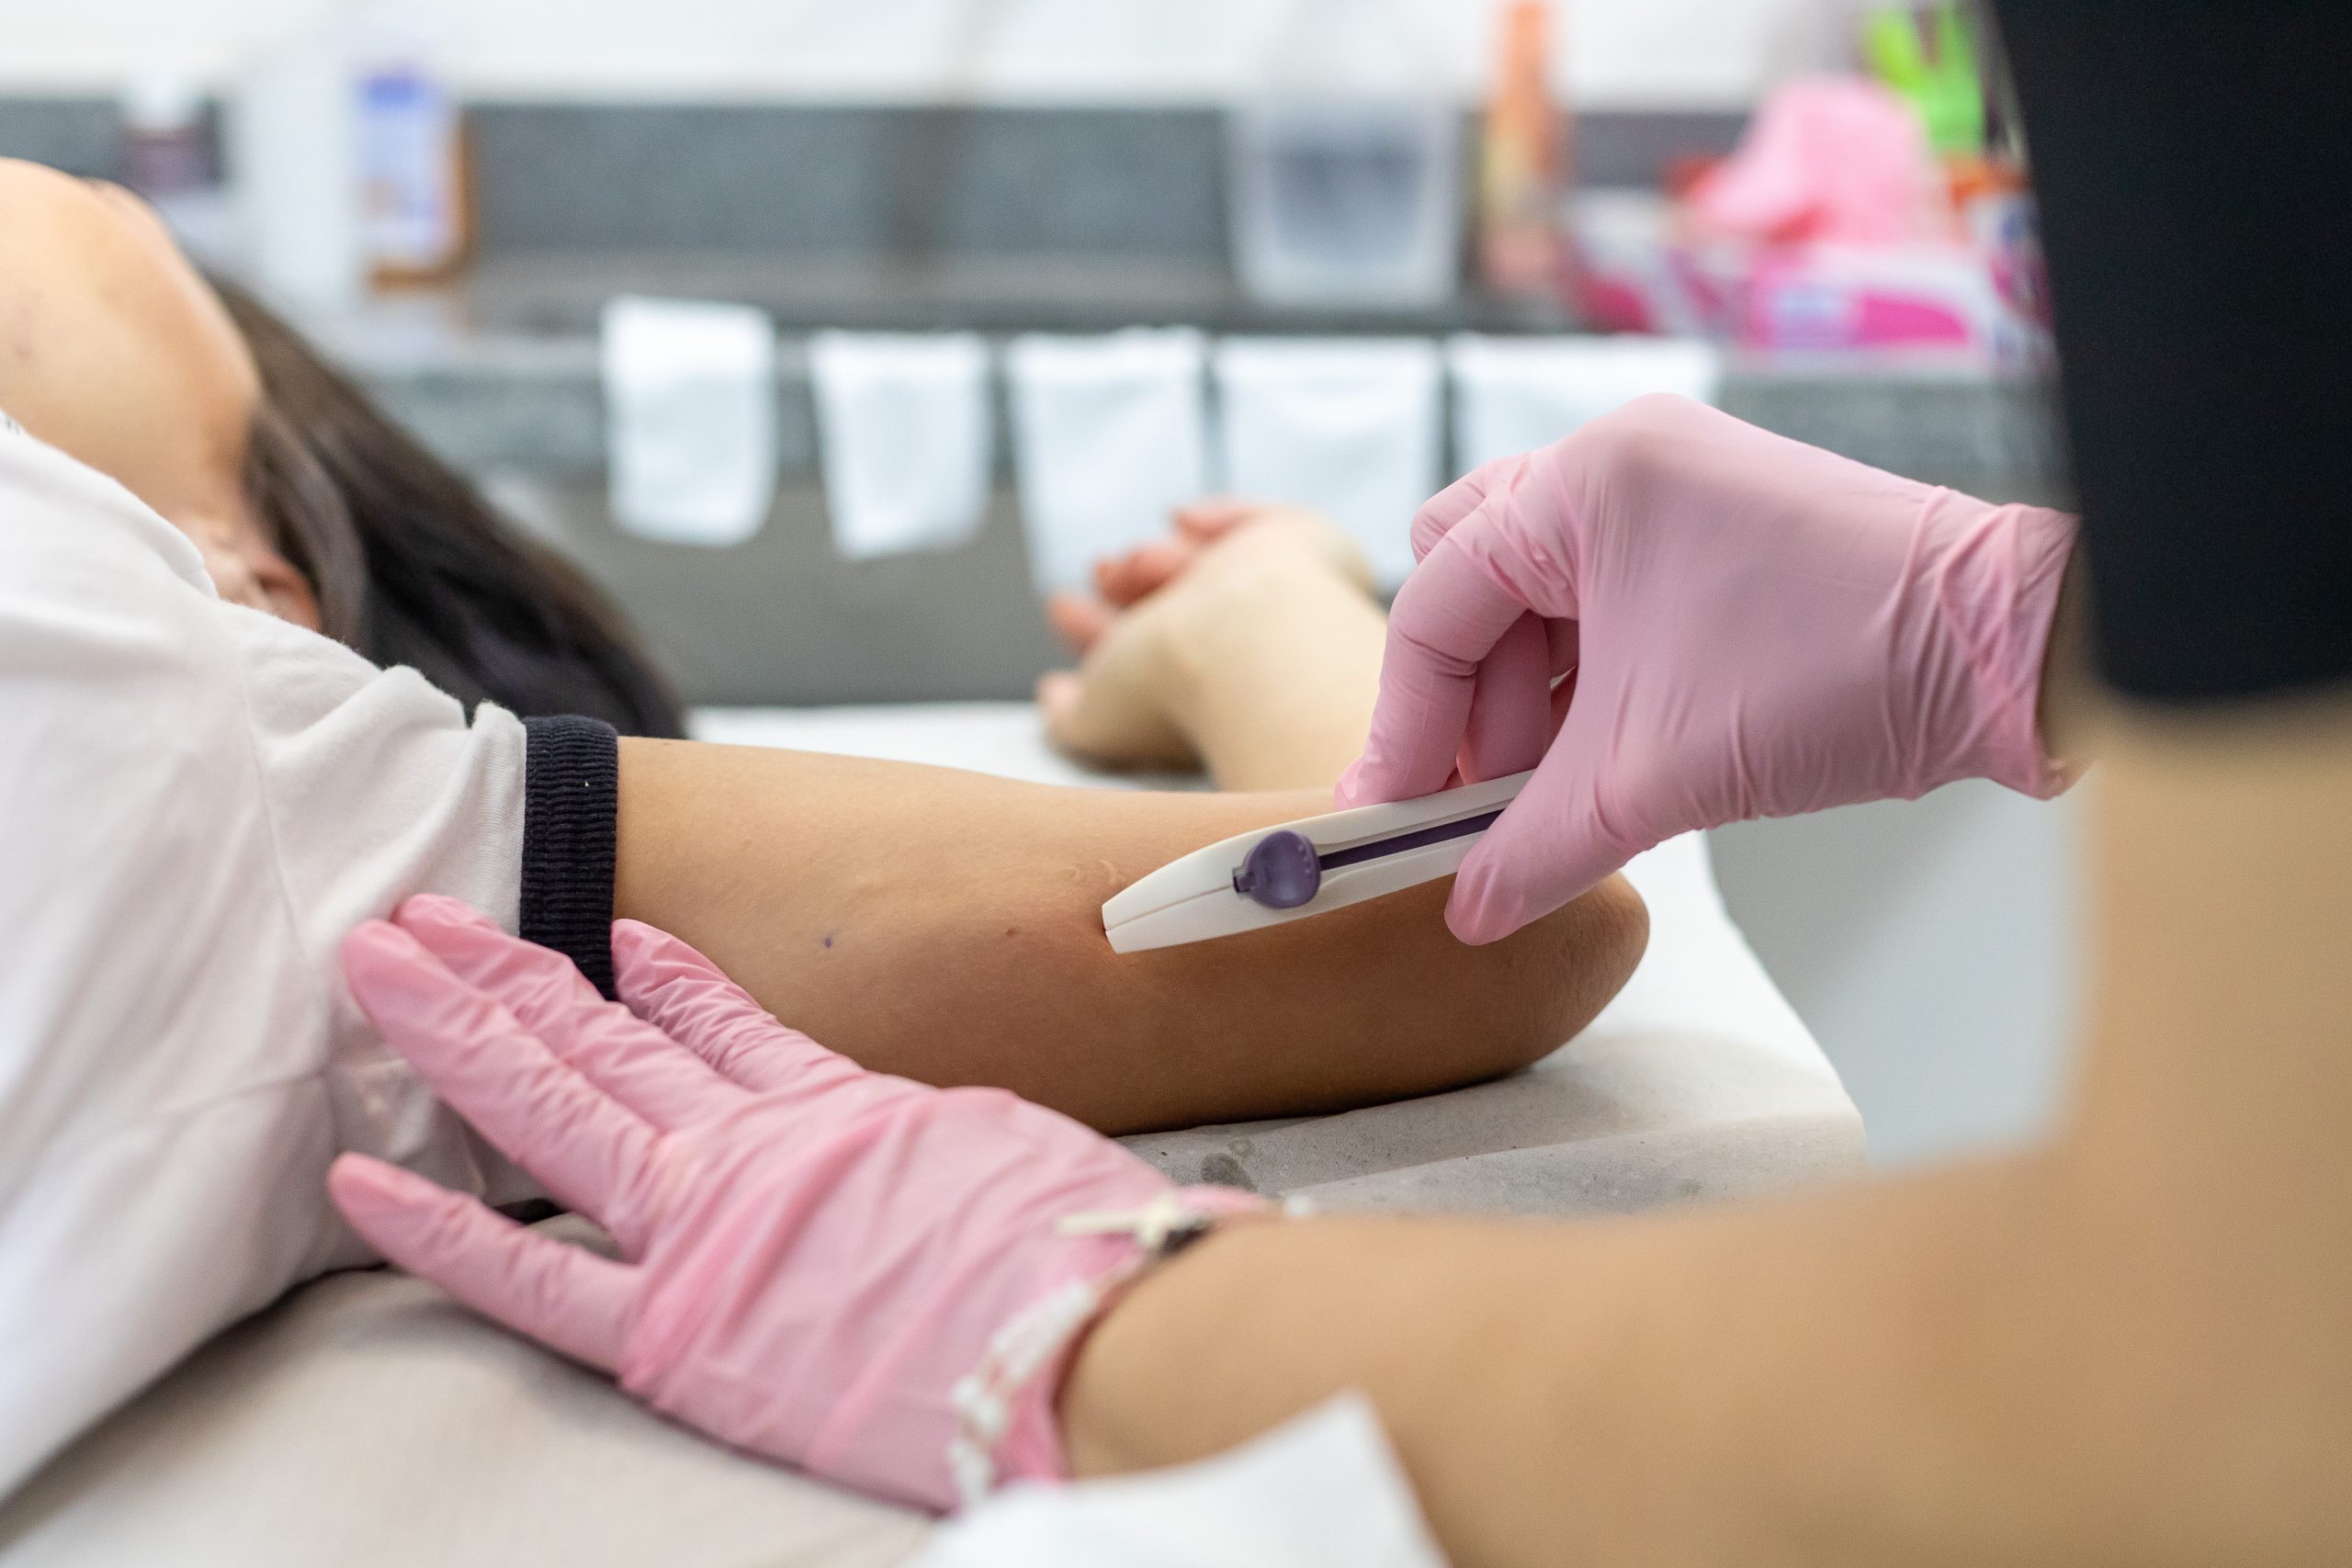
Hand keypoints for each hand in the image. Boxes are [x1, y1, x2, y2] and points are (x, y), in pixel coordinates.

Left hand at [327, 897, 1256, 1511]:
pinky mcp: (678, 1329)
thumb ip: (928, 1142)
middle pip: (602, 1039)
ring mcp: (706, 1227)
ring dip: (455, 1028)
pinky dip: (438, 1227)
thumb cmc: (1083, 1249)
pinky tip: (359, 1178)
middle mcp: (755, 1147)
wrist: (1097, 1328)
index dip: (663, 980)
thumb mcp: (1008, 1155)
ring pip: (549, 1105)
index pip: (726, 1025)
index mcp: (842, 1105)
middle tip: (421, 916)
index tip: (614, 940)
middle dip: (502, 971)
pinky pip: (531, 1275)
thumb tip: (915, 1147)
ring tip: (376, 967)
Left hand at [1037, 499, 1370, 772]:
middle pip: (1179, 607)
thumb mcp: (1094, 720)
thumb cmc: (1172, 692)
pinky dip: (1221, 518)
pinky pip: (1266, 523)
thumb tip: (1053, 695)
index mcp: (1207, 699)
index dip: (1096, 632)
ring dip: (1159, 560)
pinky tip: (1179, 519)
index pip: (1146, 659)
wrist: (1242, 648)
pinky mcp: (1307, 549)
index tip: (1063, 607)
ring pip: (1212, 568)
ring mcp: (1282, 600)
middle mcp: (1248, 654)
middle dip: (1126, 586)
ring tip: (1137, 565)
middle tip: (1103, 571)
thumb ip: (1070, 713)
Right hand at [1339, 395, 2077, 943]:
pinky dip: (1585, 684)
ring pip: (1539, 599)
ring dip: (1524, 702)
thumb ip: (1534, 846)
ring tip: (1543, 797)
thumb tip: (1467, 912)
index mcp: (1583, 482)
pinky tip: (1591, 762)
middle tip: (1473, 797)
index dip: (1405, 724)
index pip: (1436, 604)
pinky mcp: (1719, 532)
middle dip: (1462, 701)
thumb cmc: (1834, 671)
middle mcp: (1618, 464)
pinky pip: (1606, 604)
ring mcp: (1674, 491)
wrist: (2003, 653)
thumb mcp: (1650, 773)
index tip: (1390, 813)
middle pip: (1470, 582)